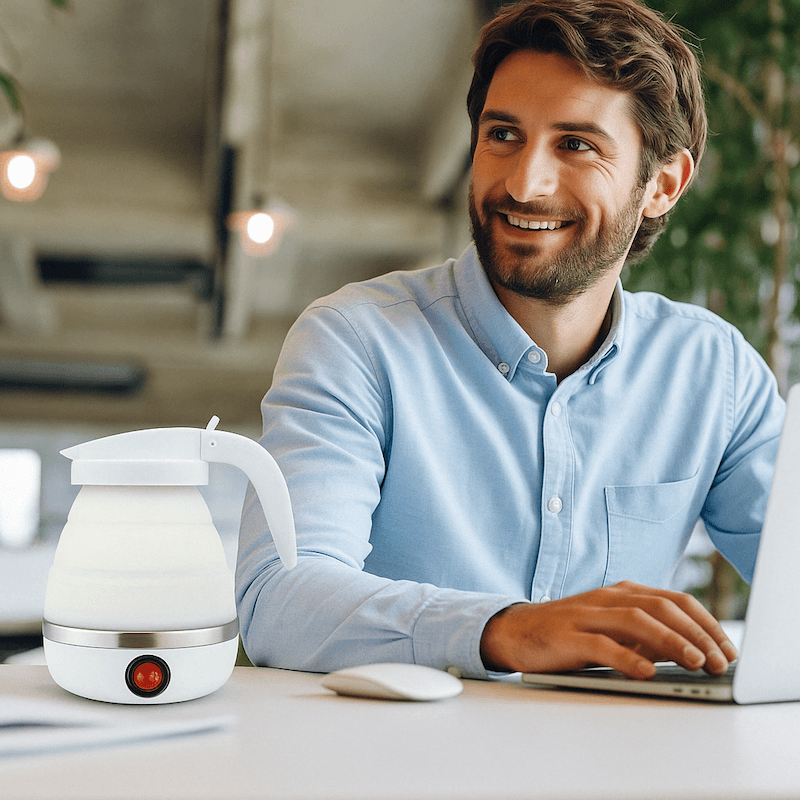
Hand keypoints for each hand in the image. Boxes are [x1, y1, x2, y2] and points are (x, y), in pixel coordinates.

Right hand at [480, 581, 737, 678]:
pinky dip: (627, 657)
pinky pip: (601, 644)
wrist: (515, 630)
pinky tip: (646, 671)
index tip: (727, 648)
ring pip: (636, 620)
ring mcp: (586, 614)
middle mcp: (607, 597)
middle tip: (719, 660)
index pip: (675, 600)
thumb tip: (689, 651)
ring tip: (694, 662)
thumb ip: (645, 635)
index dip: (705, 623)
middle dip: (696, 633)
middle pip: (661, 607)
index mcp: (623, 592)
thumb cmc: (569, 632)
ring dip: (670, 641)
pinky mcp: (567, 635)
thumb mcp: (612, 629)